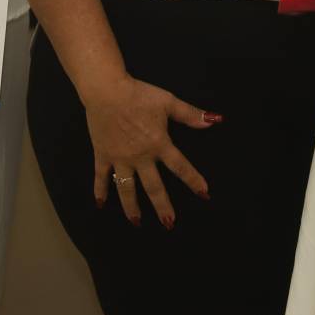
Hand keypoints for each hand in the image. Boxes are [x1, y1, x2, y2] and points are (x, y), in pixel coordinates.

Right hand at [82, 76, 218, 228]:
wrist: (107, 90)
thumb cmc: (138, 94)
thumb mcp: (168, 101)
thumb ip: (190, 114)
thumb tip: (214, 120)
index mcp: (158, 143)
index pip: (180, 167)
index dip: (193, 180)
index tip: (204, 194)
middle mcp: (140, 156)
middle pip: (153, 186)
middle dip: (162, 206)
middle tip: (169, 224)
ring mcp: (120, 158)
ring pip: (126, 188)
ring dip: (131, 207)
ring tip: (137, 223)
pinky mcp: (103, 155)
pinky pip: (101, 177)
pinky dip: (100, 190)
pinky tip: (101, 204)